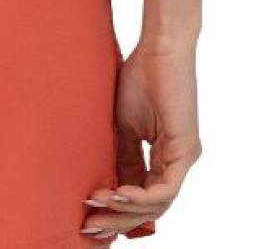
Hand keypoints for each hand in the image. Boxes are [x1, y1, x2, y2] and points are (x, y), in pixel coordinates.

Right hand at [81, 39, 201, 240]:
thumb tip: (112, 190)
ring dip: (125, 210)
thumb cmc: (141, 77)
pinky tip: (116, 193)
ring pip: (159, 203)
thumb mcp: (125, 126)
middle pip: (152, 207)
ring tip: (96, 204)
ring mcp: (184, 158)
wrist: (159, 49)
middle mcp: (178, 161)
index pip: (144, 196)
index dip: (118, 210)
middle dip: (119, 220)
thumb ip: (124, 158)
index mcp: (166, 156)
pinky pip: (165, 189)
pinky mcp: (185, 150)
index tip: (90, 216)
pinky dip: (139, 197)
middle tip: (90, 226)